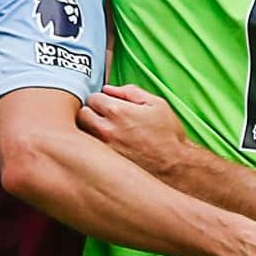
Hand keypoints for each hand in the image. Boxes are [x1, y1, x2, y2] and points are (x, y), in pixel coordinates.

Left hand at [76, 85, 196, 178]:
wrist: (175, 166)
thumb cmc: (168, 135)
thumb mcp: (157, 104)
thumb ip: (130, 92)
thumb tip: (109, 89)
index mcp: (118, 111)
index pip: (92, 98)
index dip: (101, 100)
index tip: (107, 105)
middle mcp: (106, 130)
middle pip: (80, 115)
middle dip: (89, 113)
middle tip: (101, 118)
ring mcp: (103, 149)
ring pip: (81, 133)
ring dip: (88, 130)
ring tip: (104, 133)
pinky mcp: (103, 165)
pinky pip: (89, 151)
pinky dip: (92, 147)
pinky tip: (105, 147)